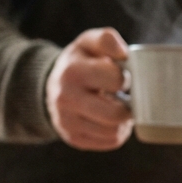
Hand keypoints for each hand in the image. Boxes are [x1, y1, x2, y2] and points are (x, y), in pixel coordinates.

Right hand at [46, 27, 132, 149]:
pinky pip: (110, 142)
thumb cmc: (80, 62)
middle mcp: (67, 99)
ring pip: (114, 132)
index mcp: (73, 72)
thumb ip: (107, 40)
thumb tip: (124, 54)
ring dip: (125, 121)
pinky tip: (112, 120)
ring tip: (119, 107)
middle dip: (129, 106)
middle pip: (116, 114)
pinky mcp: (74, 138)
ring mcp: (68, 122)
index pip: (115, 80)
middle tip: (127, 98)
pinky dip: (118, 132)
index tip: (122, 77)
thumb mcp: (89, 43)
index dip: (125, 79)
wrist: (52, 86)